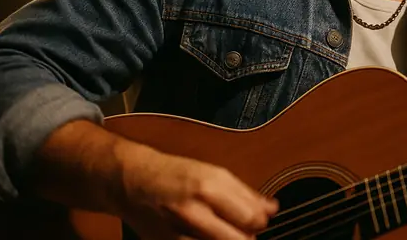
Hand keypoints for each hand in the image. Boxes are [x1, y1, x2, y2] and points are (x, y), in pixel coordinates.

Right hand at [117, 146, 278, 239]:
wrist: (134, 183)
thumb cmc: (176, 175)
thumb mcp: (213, 173)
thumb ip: (245, 193)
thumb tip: (271, 209)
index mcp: (209, 186)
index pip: (251, 217)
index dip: (261, 220)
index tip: (260, 218)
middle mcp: (194, 211)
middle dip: (249, 236)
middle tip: (245, 229)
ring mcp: (180, 233)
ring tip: (226, 232)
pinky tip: (209, 237)